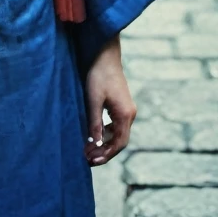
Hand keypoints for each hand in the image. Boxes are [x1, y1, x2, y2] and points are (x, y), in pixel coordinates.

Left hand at [84, 34, 135, 165]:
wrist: (105, 55)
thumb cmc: (99, 75)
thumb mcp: (94, 100)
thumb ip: (95, 123)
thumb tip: (95, 145)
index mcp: (125, 114)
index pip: (119, 144)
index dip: (106, 155)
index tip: (92, 161)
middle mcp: (129, 114)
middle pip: (119, 141)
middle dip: (105, 151)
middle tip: (88, 159)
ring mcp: (126, 109)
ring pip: (117, 134)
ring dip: (104, 143)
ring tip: (89, 150)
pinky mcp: (121, 105)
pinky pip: (115, 125)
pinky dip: (105, 133)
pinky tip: (94, 136)